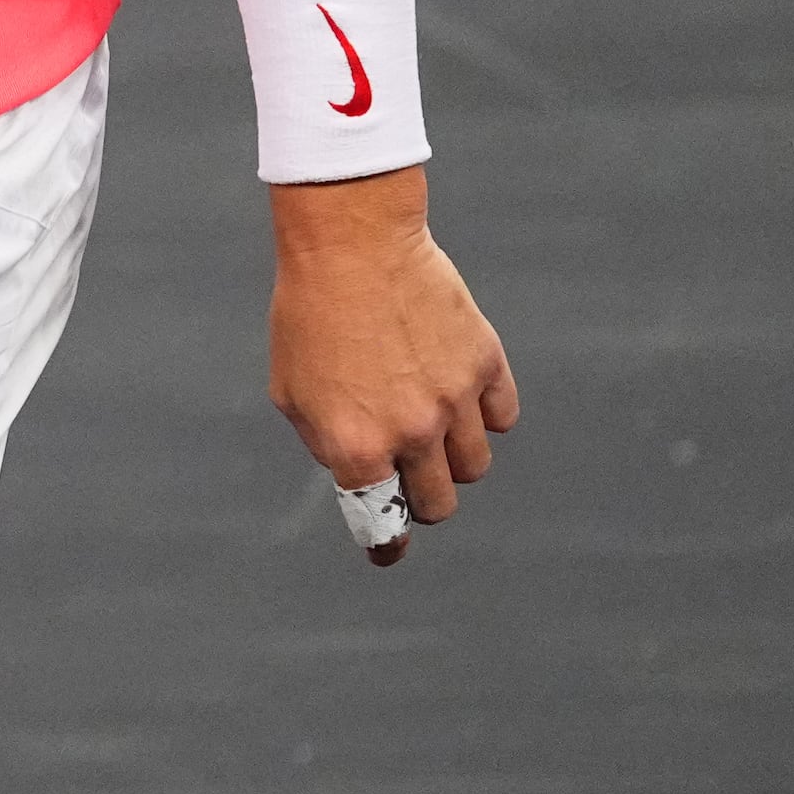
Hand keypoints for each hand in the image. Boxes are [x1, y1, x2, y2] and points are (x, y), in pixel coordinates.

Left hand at [267, 168, 518, 559]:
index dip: (386, 543)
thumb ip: (327, 442)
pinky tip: (461, 394)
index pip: (382, 523)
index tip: (389, 550)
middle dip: (422, 499)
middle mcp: (410, 433)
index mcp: (356, 446)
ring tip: (432, 427)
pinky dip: (486, 415)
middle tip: (411, 479)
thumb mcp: (291, 390)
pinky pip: (502, 417)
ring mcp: (454, 400)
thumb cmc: (308, 315)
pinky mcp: (484, 364)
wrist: (350, 244)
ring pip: (474, 466)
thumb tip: (362, 473)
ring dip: (454, 459)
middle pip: (439, 504)